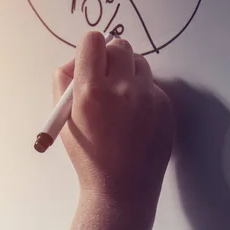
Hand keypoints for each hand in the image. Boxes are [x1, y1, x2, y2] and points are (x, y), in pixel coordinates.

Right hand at [53, 31, 174, 206]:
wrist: (122, 188)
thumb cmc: (88, 153)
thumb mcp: (64, 119)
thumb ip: (64, 81)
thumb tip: (77, 58)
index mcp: (90, 91)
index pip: (93, 41)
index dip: (90, 47)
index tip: (90, 57)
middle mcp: (121, 89)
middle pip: (119, 45)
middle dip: (110, 55)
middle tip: (106, 74)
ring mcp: (147, 97)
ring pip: (139, 62)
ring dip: (129, 72)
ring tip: (121, 98)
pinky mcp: (165, 106)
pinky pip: (152, 85)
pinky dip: (143, 92)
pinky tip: (136, 116)